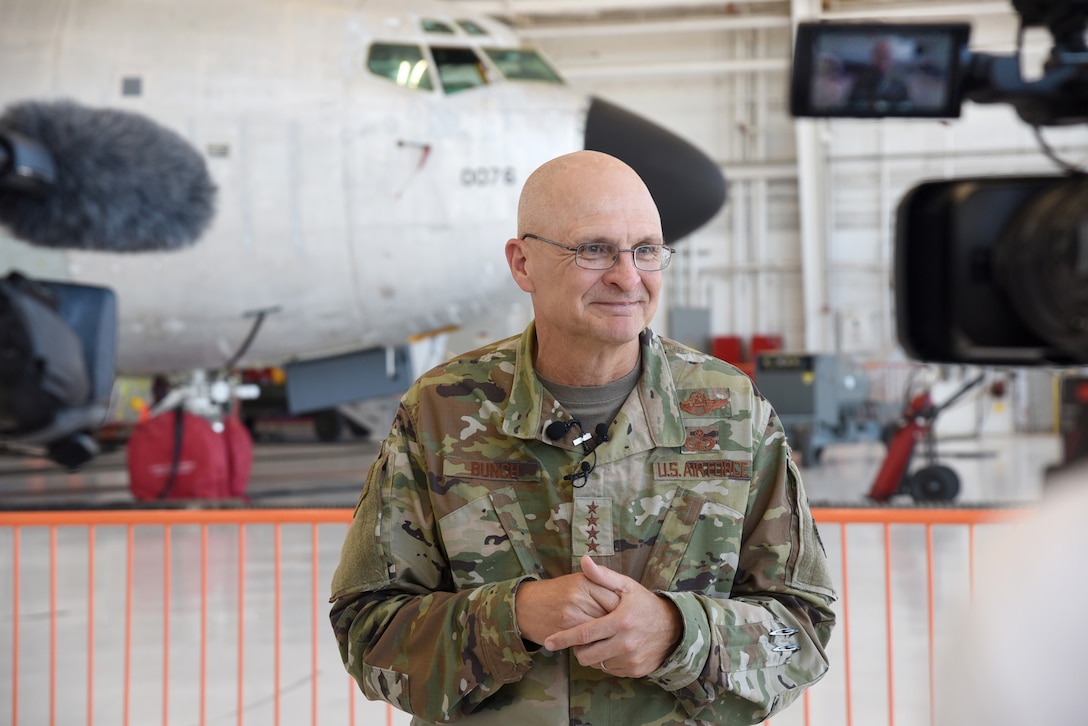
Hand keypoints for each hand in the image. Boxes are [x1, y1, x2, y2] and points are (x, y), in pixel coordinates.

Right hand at [515, 568, 620, 646]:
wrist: (525, 606)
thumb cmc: (557, 593)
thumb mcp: (578, 582)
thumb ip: (601, 585)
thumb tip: (624, 599)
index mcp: (585, 582)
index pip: (615, 598)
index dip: (624, 610)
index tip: (630, 617)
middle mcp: (579, 597)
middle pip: (610, 616)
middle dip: (619, 626)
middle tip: (628, 633)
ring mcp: (571, 616)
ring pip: (600, 632)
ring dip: (610, 638)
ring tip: (616, 640)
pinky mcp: (564, 632)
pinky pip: (588, 643)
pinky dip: (596, 646)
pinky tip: (600, 646)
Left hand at [544, 555, 682, 677]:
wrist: (674, 628)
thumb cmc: (645, 604)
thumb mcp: (626, 586)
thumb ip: (603, 576)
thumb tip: (583, 560)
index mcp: (620, 622)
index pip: (584, 634)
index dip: (563, 639)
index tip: (548, 642)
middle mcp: (625, 644)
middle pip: (586, 655)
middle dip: (578, 649)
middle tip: (582, 638)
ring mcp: (630, 660)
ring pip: (597, 664)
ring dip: (594, 654)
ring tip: (602, 640)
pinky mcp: (635, 671)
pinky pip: (610, 670)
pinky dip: (607, 661)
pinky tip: (614, 648)